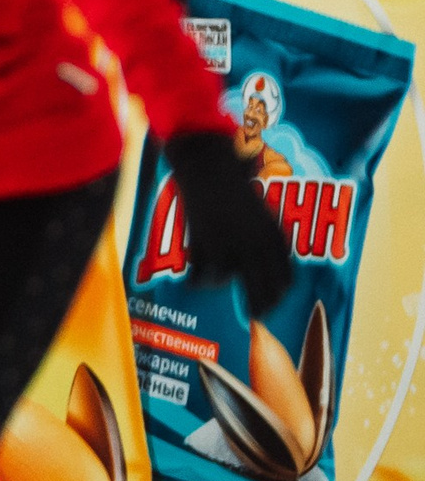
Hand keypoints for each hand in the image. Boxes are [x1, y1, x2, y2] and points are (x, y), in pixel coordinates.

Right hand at [164, 130, 293, 313]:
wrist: (207, 165)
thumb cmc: (234, 182)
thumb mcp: (259, 211)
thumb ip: (263, 238)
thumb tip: (261, 264)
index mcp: (273, 236)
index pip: (286, 278)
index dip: (280, 293)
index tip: (275, 301)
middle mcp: (255, 245)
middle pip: (263, 290)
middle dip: (260, 306)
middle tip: (255, 315)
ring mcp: (228, 245)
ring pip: (225, 281)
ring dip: (218, 284)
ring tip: (212, 284)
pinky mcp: (202, 243)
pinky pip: (201, 274)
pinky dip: (197, 280)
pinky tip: (194, 282)